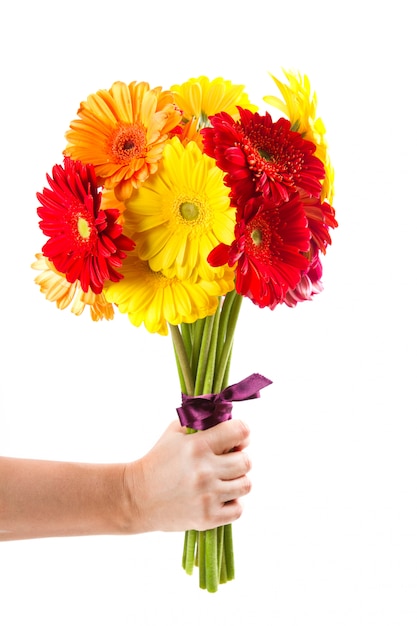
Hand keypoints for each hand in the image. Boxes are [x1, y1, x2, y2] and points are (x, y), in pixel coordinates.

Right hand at [125, 419, 251, 532]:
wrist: (136, 497)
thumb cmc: (158, 461)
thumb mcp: (174, 432)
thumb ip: (199, 418)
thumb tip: (222, 408)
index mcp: (197, 446)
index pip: (240, 431)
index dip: (242, 433)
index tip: (236, 437)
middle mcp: (205, 471)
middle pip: (246, 461)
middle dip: (239, 458)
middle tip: (226, 460)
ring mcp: (208, 496)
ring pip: (245, 484)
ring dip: (236, 480)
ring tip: (222, 480)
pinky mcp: (208, 518)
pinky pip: (238, 509)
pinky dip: (232, 502)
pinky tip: (219, 497)